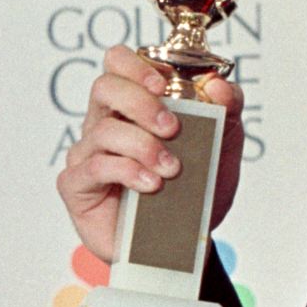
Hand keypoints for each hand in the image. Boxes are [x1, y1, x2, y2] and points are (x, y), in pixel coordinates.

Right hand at [57, 46, 245, 262]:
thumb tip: (220, 85)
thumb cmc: (196, 189)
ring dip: (143, 145)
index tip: (164, 83)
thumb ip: (227, 112)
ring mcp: (89, 153)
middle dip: (142, 103)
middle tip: (173, 128)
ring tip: (172, 169)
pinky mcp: (78, 184)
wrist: (186, 242)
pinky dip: (129, 172)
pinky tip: (152, 185)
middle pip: (105, 88)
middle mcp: (106, 123)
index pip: (118, 64)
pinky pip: (96, 166)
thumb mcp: (224, 147)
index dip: (136, 65)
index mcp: (134, 106)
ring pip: (105, 130)